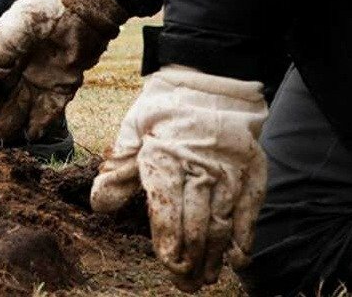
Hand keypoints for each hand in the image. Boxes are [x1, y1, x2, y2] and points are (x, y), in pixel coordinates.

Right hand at [0, 0, 124, 141]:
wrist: (80, 13)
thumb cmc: (38, 16)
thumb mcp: (4, 38)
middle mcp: (17, 67)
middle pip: (0, 97)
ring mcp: (38, 78)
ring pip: (21, 107)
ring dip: (12, 122)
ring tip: (2, 136)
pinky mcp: (61, 87)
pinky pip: (48, 110)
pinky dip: (39, 123)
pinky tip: (30, 134)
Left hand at [91, 66, 269, 291]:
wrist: (210, 75)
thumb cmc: (164, 107)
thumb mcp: (133, 129)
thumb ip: (119, 170)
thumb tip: (99, 205)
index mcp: (164, 157)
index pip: (167, 212)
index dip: (169, 244)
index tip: (169, 265)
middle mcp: (199, 166)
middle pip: (196, 225)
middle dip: (191, 261)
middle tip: (187, 285)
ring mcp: (229, 169)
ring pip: (223, 222)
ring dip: (216, 256)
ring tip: (207, 279)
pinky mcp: (252, 168)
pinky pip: (250, 208)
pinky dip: (245, 235)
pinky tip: (239, 258)